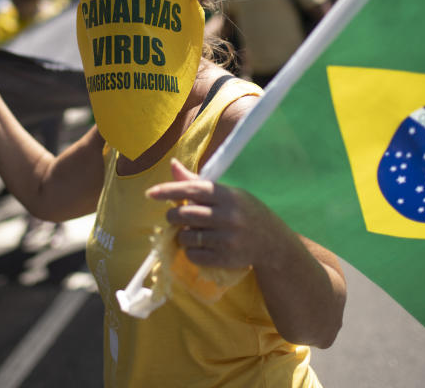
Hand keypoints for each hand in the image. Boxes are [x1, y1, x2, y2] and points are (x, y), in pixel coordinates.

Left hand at [146, 159, 282, 269]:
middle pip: (185, 214)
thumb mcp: (228, 193)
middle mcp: (227, 216)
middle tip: (174, 217)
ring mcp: (227, 239)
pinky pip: (193, 255)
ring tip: (192, 233)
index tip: (150, 193)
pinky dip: (190, 251)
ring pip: (186, 236)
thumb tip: (172, 165)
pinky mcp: (225, 259)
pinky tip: (200, 246)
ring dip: (182, 235)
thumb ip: (198, 183)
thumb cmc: (246, 213)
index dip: (168, 191)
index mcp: (227, 195)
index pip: (192, 190)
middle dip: (172, 216)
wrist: (274, 243)